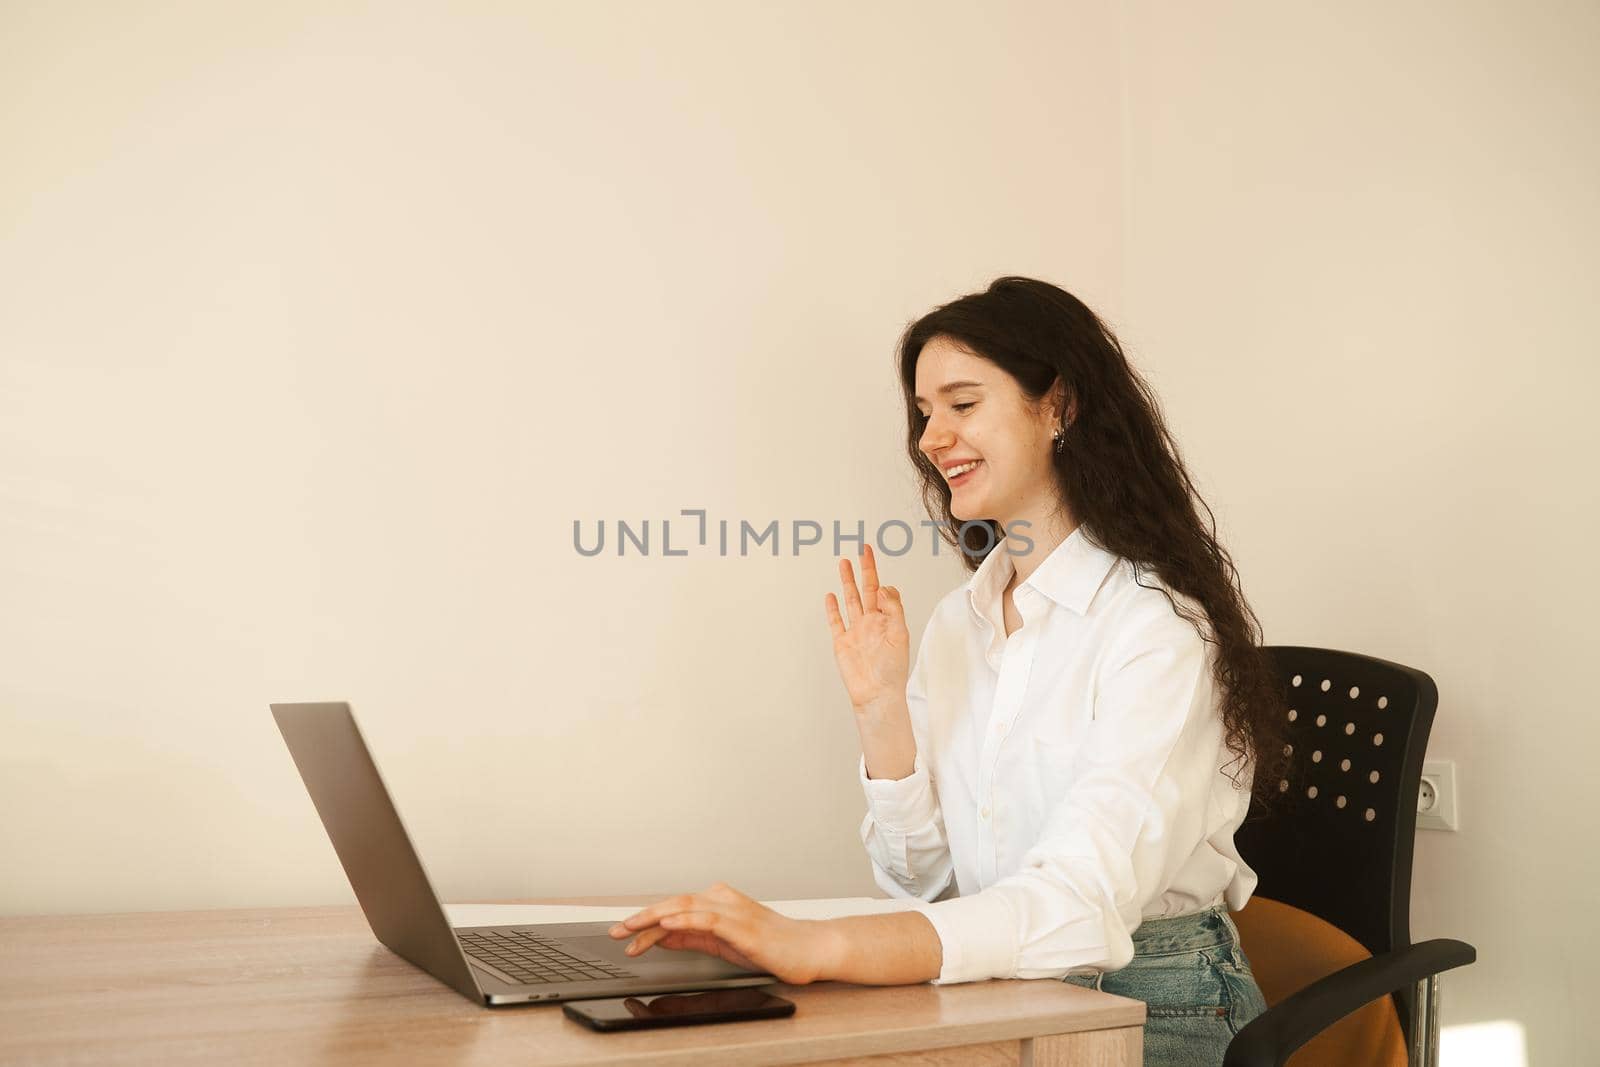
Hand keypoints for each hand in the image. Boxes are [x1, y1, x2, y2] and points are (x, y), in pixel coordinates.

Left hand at [607, 882, 836, 985]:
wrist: (807, 949)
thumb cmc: (770, 946)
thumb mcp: (722, 943)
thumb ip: (692, 936)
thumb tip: (660, 936)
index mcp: (717, 902)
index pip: (674, 908)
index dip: (646, 920)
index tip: (623, 934)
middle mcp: (722, 900)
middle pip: (673, 903)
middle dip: (641, 917)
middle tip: (616, 930)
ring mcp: (732, 910)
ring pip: (684, 907)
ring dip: (653, 918)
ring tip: (630, 929)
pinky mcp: (741, 925)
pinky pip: (707, 919)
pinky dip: (684, 919)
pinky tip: (666, 924)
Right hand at [824, 544, 909, 711]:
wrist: (876, 693)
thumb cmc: (892, 670)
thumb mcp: (900, 635)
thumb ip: (893, 609)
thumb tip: (884, 587)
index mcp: (886, 620)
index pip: (885, 593)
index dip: (884, 584)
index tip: (882, 584)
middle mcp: (871, 622)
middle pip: (866, 589)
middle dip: (865, 569)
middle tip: (863, 549)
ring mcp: (855, 631)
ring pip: (850, 599)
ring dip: (847, 581)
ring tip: (843, 562)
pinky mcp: (841, 642)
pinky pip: (836, 621)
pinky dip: (832, 608)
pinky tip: (830, 595)